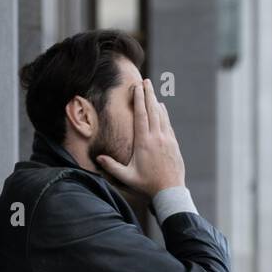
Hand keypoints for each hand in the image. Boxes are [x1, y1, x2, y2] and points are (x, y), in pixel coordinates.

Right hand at [95, 79, 185, 196]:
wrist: (170, 191)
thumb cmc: (147, 185)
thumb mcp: (127, 177)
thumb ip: (112, 166)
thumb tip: (98, 157)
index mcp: (144, 143)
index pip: (141, 116)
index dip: (139, 99)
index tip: (137, 87)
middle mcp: (156, 137)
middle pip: (152, 110)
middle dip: (148, 94)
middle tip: (145, 81)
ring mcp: (167, 139)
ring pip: (161, 115)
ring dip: (155, 101)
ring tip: (151, 90)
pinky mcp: (173, 143)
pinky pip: (167, 123)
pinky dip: (163, 113)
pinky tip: (161, 107)